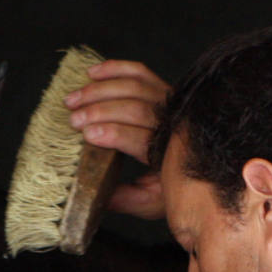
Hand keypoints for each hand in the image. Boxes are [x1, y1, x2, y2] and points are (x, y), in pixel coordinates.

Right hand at [66, 59, 169, 219]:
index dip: (115, 134)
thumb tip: (102, 196)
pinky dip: (115, 69)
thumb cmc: (172, 184)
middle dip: (100, 111)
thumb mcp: (153, 202)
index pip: (142, 138)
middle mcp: (173, 122)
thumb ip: (128, 199)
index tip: (89, 134)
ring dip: (100, 90)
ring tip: (73, 99)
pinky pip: (139, 72)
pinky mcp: (162, 89)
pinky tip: (92, 73)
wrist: (197, 164)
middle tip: (74, 119)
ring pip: (134, 86)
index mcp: (169, 153)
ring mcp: (169, 102)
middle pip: (136, 108)